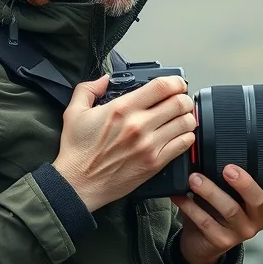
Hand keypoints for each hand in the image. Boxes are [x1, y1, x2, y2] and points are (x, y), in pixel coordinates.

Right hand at [52, 74, 196, 211]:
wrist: (78, 184)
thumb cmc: (77, 151)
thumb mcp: (74, 112)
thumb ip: (89, 89)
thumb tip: (105, 79)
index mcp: (122, 108)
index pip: (161, 86)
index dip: (175, 82)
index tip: (176, 84)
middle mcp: (139, 125)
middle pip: (179, 103)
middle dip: (184, 99)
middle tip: (181, 101)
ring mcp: (149, 145)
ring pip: (185, 123)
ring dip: (187, 117)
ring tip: (181, 118)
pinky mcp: (154, 163)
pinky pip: (183, 145)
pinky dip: (186, 137)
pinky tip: (179, 135)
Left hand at [169, 164, 262, 263]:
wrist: (200, 242)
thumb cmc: (215, 209)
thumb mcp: (228, 193)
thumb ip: (229, 176)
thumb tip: (214, 143)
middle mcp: (257, 220)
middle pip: (257, 200)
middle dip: (244, 183)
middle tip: (228, 168)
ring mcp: (240, 233)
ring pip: (230, 210)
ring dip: (211, 191)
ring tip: (195, 178)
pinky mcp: (221, 242)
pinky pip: (206, 222)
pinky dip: (190, 206)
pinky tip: (179, 195)